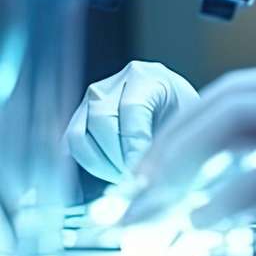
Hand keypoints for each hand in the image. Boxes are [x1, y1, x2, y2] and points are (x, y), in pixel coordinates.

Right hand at [64, 61, 198, 182]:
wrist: (175, 107)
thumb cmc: (182, 115)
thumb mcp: (184, 123)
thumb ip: (163, 143)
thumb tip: (139, 176)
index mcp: (147, 76)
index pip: (131, 108)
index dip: (133, 144)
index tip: (139, 172)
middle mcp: (117, 81)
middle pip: (102, 119)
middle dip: (115, 157)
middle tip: (131, 179)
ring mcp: (95, 97)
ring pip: (80, 133)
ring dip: (98, 163)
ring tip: (121, 176)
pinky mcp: (81, 114)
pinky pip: (71, 142)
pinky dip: (85, 161)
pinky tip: (108, 172)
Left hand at [121, 59, 255, 239]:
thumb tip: (250, 188)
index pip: (236, 92)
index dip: (186, 127)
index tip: (152, 167)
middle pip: (223, 102)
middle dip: (167, 146)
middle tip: (130, 194)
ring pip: (232, 127)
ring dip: (178, 170)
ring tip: (144, 214)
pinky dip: (220, 200)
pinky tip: (195, 226)